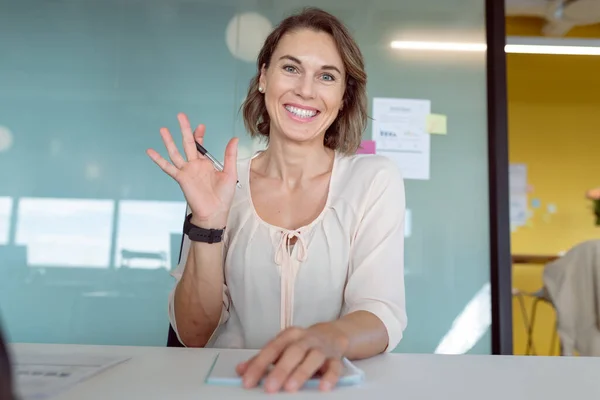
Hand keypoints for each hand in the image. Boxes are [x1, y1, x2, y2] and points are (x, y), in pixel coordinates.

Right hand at [146, 113, 238, 227]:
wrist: (215, 212)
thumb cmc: (223, 196)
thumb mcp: (230, 173)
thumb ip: (229, 155)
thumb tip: (234, 138)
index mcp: (206, 164)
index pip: (199, 145)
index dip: (199, 134)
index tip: (200, 125)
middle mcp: (194, 165)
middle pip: (187, 143)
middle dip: (184, 129)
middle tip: (180, 115)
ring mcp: (186, 171)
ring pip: (175, 152)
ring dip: (169, 141)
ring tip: (163, 129)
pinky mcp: (181, 178)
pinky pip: (167, 167)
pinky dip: (158, 159)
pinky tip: (150, 151)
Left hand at [235, 324, 348, 392]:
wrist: (333, 334)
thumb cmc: (302, 344)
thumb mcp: (282, 347)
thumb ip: (263, 359)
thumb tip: (241, 370)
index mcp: (289, 335)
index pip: (271, 349)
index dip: (258, 365)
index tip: (248, 381)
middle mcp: (306, 339)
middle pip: (293, 352)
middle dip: (280, 370)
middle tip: (269, 388)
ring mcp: (322, 348)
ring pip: (313, 358)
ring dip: (301, 373)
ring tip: (291, 388)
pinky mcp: (335, 358)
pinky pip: (334, 367)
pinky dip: (330, 377)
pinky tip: (323, 387)